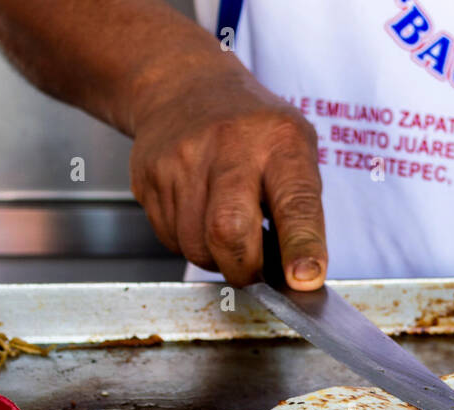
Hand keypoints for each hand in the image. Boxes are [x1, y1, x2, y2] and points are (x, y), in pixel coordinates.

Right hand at [129, 62, 326, 288]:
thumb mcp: (295, 149)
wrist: (183, 86)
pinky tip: (200, 213)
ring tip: (226, 228)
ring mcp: (181, 160)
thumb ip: (302, 211)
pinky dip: (190, 242)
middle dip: (244, 269)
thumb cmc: (253, 131)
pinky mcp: (149, 177)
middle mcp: (229, 146)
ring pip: (195, 246)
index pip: (294, 202)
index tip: (304, 279)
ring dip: (216, 258)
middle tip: (254, 271)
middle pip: (229, 231)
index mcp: (279, 141)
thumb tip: (300, 278)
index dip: (301, 246)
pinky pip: (170, 238)